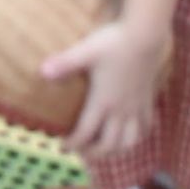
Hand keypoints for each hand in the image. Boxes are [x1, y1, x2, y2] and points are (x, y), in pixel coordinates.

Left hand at [38, 13, 169, 163]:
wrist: (145, 35)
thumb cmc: (113, 42)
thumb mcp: (85, 51)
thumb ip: (65, 63)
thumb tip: (42, 71)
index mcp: (103, 101)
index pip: (87, 133)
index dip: (74, 143)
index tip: (63, 147)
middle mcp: (121, 110)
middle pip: (109, 144)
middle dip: (94, 153)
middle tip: (81, 152)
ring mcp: (136, 106)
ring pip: (130, 141)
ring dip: (117, 150)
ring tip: (106, 150)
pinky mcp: (147, 99)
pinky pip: (145, 126)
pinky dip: (138, 136)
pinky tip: (132, 134)